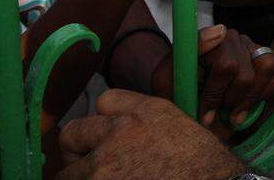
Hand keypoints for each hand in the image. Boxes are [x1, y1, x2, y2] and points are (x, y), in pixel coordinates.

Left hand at [56, 89, 247, 179]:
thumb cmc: (205, 167)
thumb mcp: (182, 128)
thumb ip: (148, 123)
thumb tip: (126, 133)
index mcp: (145, 111)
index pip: (103, 101)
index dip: (102, 122)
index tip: (105, 138)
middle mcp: (121, 130)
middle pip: (72, 132)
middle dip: (77, 151)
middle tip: (87, 166)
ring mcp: (107, 162)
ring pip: (68, 172)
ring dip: (82, 179)